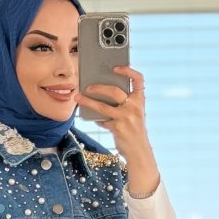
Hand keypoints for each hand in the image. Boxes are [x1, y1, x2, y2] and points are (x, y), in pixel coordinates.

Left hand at [77, 65, 159, 194]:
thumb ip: (123, 102)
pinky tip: (91, 117)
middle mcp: (135, 107)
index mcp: (140, 100)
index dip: (128, 71)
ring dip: (88, 101)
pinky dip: (96, 118)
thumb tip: (100, 92)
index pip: (138, 79)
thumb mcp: (134, 113)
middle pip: (114, 91)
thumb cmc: (134, 130)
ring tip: (78, 97)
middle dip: (98, 87)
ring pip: (102, 106)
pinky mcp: (118, 128)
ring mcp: (126, 118)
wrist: (139, 151)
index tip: (116, 67)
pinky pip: (102, 120)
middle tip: (87, 87)